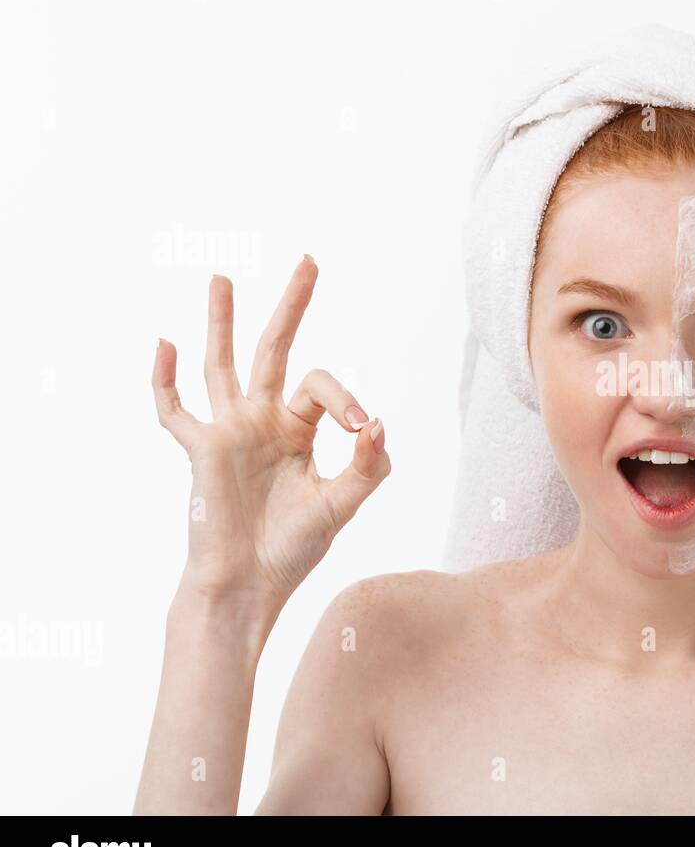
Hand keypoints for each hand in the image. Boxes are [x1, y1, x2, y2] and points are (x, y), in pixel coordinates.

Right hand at [152, 256, 390, 616]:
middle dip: (292, 307)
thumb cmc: (293, 549)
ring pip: (223, 365)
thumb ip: (368, 467)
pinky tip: (165, 344)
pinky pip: (176, 411)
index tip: (361, 427)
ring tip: (223, 278)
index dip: (345, 397)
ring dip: (222, 322)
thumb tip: (378, 423)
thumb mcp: (342, 505)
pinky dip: (165, 381)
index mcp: (299, 431)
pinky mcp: (200, 452)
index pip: (323, 389)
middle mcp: (263, 422)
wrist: (248, 585)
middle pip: (276, 350)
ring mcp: (229, 432)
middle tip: (309, 260)